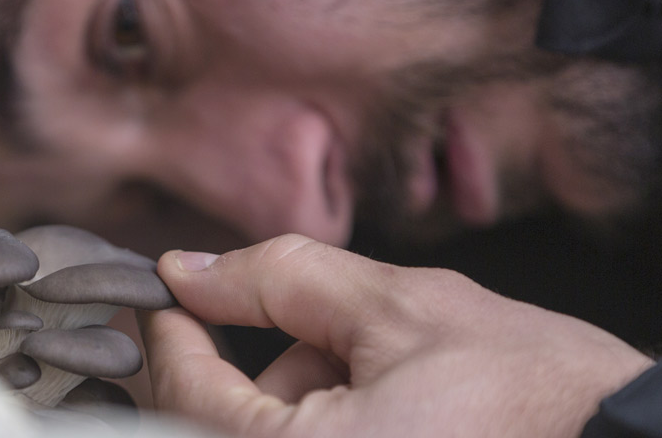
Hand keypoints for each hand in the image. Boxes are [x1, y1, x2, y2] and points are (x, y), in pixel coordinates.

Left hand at [140, 235, 653, 436]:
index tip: (164, 291)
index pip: (183, 392)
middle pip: (211, 419)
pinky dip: (316, 408)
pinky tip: (370, 382)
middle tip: (286, 311)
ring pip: (260, 430)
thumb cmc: (528, 391)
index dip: (167, 328)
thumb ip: (278, 277)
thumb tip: (192, 270)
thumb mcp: (396, 304)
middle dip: (240, 352)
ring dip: (291, 380)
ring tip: (365, 352)